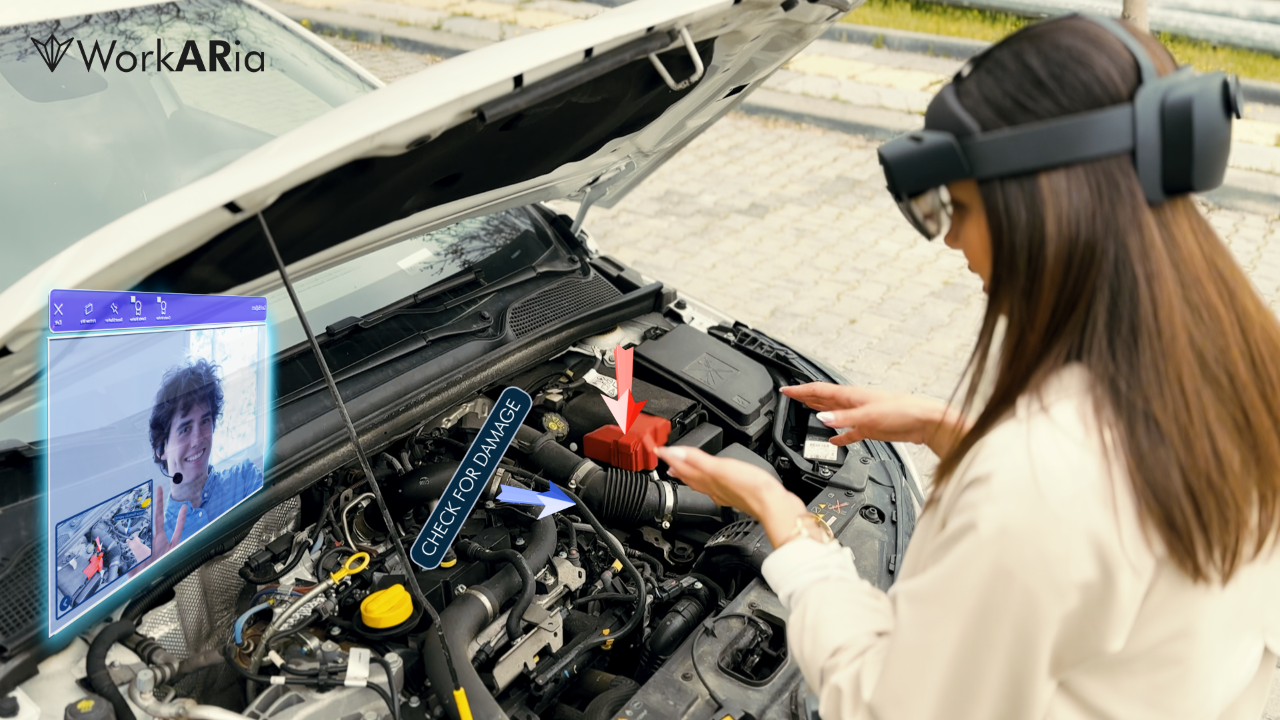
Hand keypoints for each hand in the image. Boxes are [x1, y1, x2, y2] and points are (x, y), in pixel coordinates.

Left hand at [129, 486, 184, 577]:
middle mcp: (153, 541)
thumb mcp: (131, 568)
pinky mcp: (174, 548)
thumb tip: (126, 544)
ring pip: (164, 521)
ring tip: (164, 494)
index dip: (139, 515)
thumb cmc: (141, 581)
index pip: (141, 526)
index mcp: (142, 545)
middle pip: (153, 518)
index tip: (137, 503)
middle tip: (155, 489)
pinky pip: (178, 532)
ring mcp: (164, 543)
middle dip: (154, 504)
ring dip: (164, 508)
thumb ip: (129, 557)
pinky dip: (181, 520)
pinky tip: (183, 509)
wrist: (152, 590)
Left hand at [654, 446, 809, 548]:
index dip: (669, 457)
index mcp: (707, 480)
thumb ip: (697, 460)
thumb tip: (674, 453)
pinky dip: (710, 479)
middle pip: (689, 476)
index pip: (682, 467)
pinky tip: (716, 480)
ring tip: (683, 469)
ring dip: (691, 473)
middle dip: (677, 466)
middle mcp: (714, 488)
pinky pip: (717, 485)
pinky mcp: (738, 493)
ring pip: (702, 482)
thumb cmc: (750, 489)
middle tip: (667, 459)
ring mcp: (725, 492)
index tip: (658, 450)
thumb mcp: (720, 467)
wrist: (774, 505)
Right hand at [781, 383, 969, 456]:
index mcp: (851, 395)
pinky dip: (840, 435)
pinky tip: (834, 440)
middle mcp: (854, 403)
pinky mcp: (870, 427)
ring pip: (835, 413)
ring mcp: (861, 415)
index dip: (801, 391)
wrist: (925, 421)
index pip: (819, 391)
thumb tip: (822, 419)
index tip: (785, 391)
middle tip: (792, 397)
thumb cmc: (903, 411)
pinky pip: (849, 431)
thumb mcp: (869, 416)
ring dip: (820, 413)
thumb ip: (844, 418)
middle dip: (807, 398)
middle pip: (824, 399)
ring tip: (807, 412)